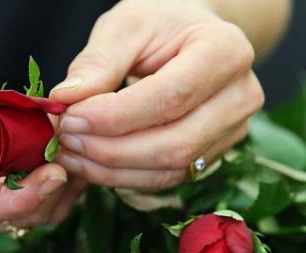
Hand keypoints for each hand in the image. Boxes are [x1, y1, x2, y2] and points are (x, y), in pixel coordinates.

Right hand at [0, 74, 84, 240]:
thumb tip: (44, 124)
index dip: (21, 196)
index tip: (57, 173)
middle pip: (10, 218)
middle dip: (49, 185)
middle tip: (74, 145)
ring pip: (27, 220)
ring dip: (58, 189)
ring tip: (75, 150)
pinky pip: (29, 215)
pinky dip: (53, 190)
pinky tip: (67, 162)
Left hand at [50, 0, 263, 189]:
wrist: (192, 34)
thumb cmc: (160, 21)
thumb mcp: (127, 25)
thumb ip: (98, 63)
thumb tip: (65, 100)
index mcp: (225, 52)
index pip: (171, 98)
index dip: (116, 116)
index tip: (70, 118)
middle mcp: (240, 96)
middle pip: (175, 143)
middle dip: (112, 149)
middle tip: (65, 139)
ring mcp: (233, 130)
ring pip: (171, 168)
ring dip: (113, 169)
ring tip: (70, 153)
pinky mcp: (214, 154)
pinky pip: (167, 177)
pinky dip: (124, 176)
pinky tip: (90, 163)